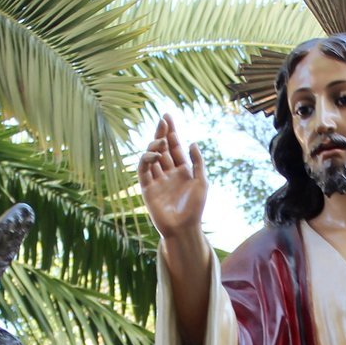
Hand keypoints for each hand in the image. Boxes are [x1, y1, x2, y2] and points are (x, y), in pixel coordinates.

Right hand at [137, 113, 208, 240]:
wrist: (184, 228)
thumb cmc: (195, 208)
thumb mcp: (202, 182)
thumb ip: (197, 162)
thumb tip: (192, 142)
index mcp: (182, 170)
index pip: (175, 147)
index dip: (171, 132)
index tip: (168, 116)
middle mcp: (168, 173)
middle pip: (163, 148)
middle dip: (161, 133)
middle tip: (163, 120)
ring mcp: (157, 180)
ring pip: (152, 157)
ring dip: (155, 146)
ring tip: (161, 141)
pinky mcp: (147, 188)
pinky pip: (143, 170)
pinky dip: (147, 160)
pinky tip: (155, 155)